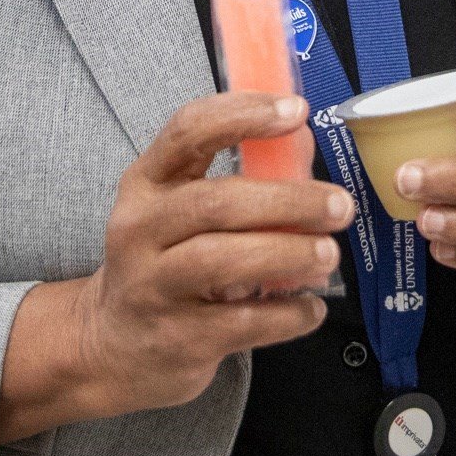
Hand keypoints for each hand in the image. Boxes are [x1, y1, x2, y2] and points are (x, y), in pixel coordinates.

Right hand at [0, 90, 351, 442]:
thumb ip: (234, 178)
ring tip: (328, 252)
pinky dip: (287, 314)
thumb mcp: (176, 211)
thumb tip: (303, 144)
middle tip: (339, 205)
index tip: (296, 110)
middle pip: (217, 203)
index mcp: (145, 184)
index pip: (188, 132)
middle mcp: (140, 230)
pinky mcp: (178, 337)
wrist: (115, 344)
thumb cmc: (163, 262)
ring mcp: (154, 286)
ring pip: (224, 261)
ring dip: (288, 254)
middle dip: (288, 201)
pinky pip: (242, 323)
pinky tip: (311, 308)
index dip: (244, 115)